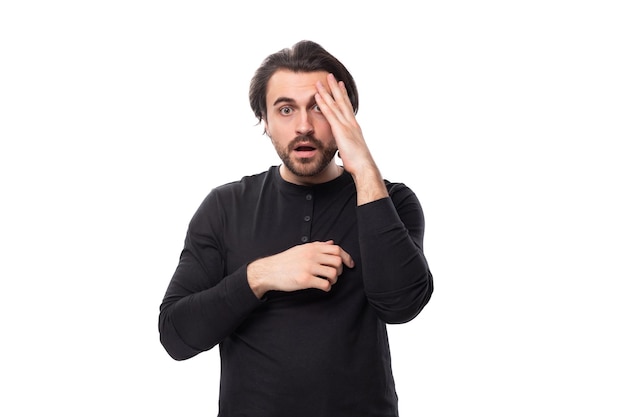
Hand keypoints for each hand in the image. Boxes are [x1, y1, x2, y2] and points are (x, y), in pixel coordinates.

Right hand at [247, 240, 353, 297]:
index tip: (350, 265)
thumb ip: (317, 246)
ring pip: (333, 273)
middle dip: (340, 270)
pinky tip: (323, 287)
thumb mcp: (301, 249)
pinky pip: (325, 284)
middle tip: (335, 275)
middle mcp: (312, 255)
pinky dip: (327, 287)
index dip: (346, 257)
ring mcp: (308, 267)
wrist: (269, 271)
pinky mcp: (305, 280)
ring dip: (334, 280)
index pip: (337, 249)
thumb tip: (331, 243)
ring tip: (328, 282)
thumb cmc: (285, 261)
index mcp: (312, 247)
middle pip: (337, 261)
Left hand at [315, 73, 387, 203]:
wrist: (364, 166)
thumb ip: (347, 147)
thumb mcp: (352, 152)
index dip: (343, 96)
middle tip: (331, 76)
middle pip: (342, 101)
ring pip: (335, 104)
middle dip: (336, 88)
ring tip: (320, 81)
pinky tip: (317, 96)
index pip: (347, 108)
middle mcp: (351, 123)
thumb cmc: (359, 163)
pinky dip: (323, 103)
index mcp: (354, 127)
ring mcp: (346, 125)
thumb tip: (344, 152)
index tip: (340, 86)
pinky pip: (329, 114)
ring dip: (327, 91)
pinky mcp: (340, 130)